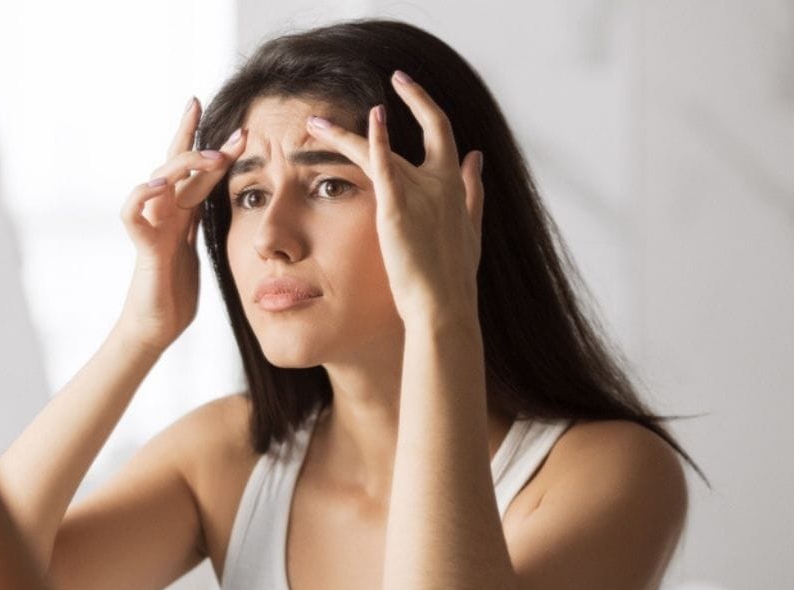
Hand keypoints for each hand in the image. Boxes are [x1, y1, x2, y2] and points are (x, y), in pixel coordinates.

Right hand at [117, 99, 246, 351]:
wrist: (156, 327)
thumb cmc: (177, 294)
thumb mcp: (204, 252)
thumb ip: (211, 228)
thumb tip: (245, 212)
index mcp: (183, 214)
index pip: (197, 171)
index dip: (211, 144)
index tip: (234, 121)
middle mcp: (165, 213)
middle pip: (175, 164)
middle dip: (188, 134)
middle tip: (201, 105)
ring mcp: (152, 226)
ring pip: (159, 180)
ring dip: (183, 163)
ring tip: (209, 154)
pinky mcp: (142, 245)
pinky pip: (132, 213)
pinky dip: (140, 195)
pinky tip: (156, 184)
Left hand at [304, 70, 483, 329]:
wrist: (444, 308)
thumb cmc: (453, 279)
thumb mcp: (470, 229)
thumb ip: (474, 191)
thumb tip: (477, 157)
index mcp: (457, 188)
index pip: (446, 134)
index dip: (428, 107)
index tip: (409, 89)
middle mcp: (444, 183)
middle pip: (432, 127)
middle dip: (416, 97)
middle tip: (397, 77)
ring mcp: (422, 192)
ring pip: (383, 148)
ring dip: (345, 133)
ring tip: (315, 123)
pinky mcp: (397, 207)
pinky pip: (382, 163)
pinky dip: (373, 138)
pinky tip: (363, 119)